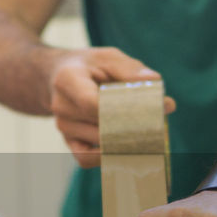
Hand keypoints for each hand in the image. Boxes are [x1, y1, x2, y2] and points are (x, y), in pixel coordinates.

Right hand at [47, 48, 172, 166]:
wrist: (57, 77)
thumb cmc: (89, 66)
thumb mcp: (108, 57)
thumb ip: (131, 69)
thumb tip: (156, 83)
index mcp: (68, 80)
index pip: (93, 104)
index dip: (123, 111)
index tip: (152, 109)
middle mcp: (61, 106)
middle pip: (100, 127)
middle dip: (133, 128)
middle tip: (159, 123)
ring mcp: (63, 127)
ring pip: (99, 145)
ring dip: (126, 141)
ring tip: (147, 131)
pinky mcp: (68, 141)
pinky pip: (87, 159)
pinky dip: (108, 157)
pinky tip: (125, 145)